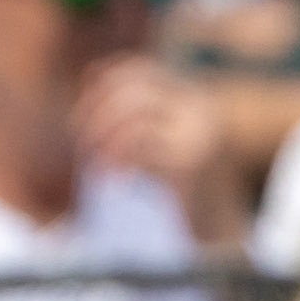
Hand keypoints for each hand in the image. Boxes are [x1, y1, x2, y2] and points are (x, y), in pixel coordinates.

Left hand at [76, 56, 245, 244]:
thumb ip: (131, 111)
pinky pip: (141, 149)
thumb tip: (91, 73)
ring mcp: (199, 133)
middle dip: (96, 113)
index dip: (106, 82)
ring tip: (97, 167)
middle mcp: (200, 110)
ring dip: (103, 140)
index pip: (143, 71)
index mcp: (194, 99)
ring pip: (134, 119)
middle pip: (133, 93)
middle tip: (80, 140)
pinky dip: (119, 164)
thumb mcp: (154, 140)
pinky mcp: (193, 161)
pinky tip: (118, 184)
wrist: (219, 229)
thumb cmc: (180, 184)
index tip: (81, 109)